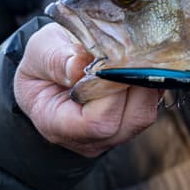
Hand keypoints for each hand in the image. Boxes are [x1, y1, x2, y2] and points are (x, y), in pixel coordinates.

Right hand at [12, 23, 163, 157]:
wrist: (48, 71)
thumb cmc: (42, 62)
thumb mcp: (39, 51)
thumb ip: (56, 58)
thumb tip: (79, 65)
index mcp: (55, 124)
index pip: (96, 122)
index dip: (112, 92)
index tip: (113, 60)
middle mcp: (85, 138)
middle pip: (128, 122)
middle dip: (135, 83)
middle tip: (132, 52)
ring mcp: (109, 135)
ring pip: (144, 115)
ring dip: (146, 83)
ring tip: (136, 55)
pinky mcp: (127, 123)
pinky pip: (149, 107)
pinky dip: (149, 84)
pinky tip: (140, 64)